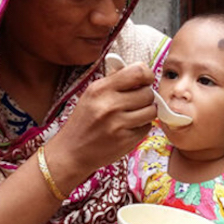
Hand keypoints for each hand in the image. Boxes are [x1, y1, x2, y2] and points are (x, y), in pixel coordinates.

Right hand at [50, 63, 155, 181]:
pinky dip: (141, 127)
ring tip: (134, 114)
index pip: (137, 72)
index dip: (147, 75)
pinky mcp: (125, 140)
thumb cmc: (84, 121)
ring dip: (147, 112)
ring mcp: (118, 124)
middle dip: (146, 97)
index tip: (145, 81)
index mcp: (100, 89)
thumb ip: (114, 82)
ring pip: (151, 110)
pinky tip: (128, 128)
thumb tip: (141, 72)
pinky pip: (147, 127)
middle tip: (136, 102)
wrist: (71, 151)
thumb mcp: (91, 95)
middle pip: (148, 93)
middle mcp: (109, 105)